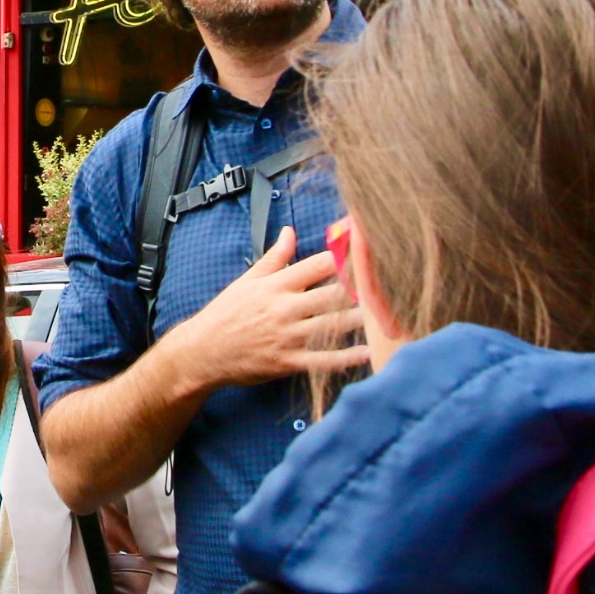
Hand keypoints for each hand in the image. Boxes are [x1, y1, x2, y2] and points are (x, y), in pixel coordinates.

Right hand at [164, 226, 374, 394]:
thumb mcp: (248, 280)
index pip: (319, 265)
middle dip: (362, 289)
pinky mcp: (288, 362)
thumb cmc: (226, 314)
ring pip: (333, 326)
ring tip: (388, 314)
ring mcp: (287, 337)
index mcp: (277, 284)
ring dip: (363, 321)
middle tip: (391, 284)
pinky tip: (368, 352)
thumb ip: (275, 257)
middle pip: (333, 295)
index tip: (370, 250)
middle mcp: (284, 308)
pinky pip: (323, 361)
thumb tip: (291, 231)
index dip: (346, 256)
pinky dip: (347, 358)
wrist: (203, 351)